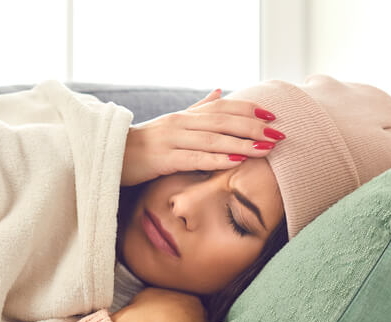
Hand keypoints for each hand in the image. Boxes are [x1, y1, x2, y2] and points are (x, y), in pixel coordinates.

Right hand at [120, 89, 283, 186]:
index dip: (249, 109)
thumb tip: (220, 90)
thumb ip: (198, 109)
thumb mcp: (173, 124)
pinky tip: (237, 160)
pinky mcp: (164, 159)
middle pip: (223, 121)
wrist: (112, 157)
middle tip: (278, 133)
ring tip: (266, 148)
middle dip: (253, 127)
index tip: (272, 115)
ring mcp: (172, 140)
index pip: (223, 107)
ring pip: (213, 139)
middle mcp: (181, 123)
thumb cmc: (144, 145)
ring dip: (243, 143)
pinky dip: (218, 158)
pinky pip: (195, 157)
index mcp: (186, 116)